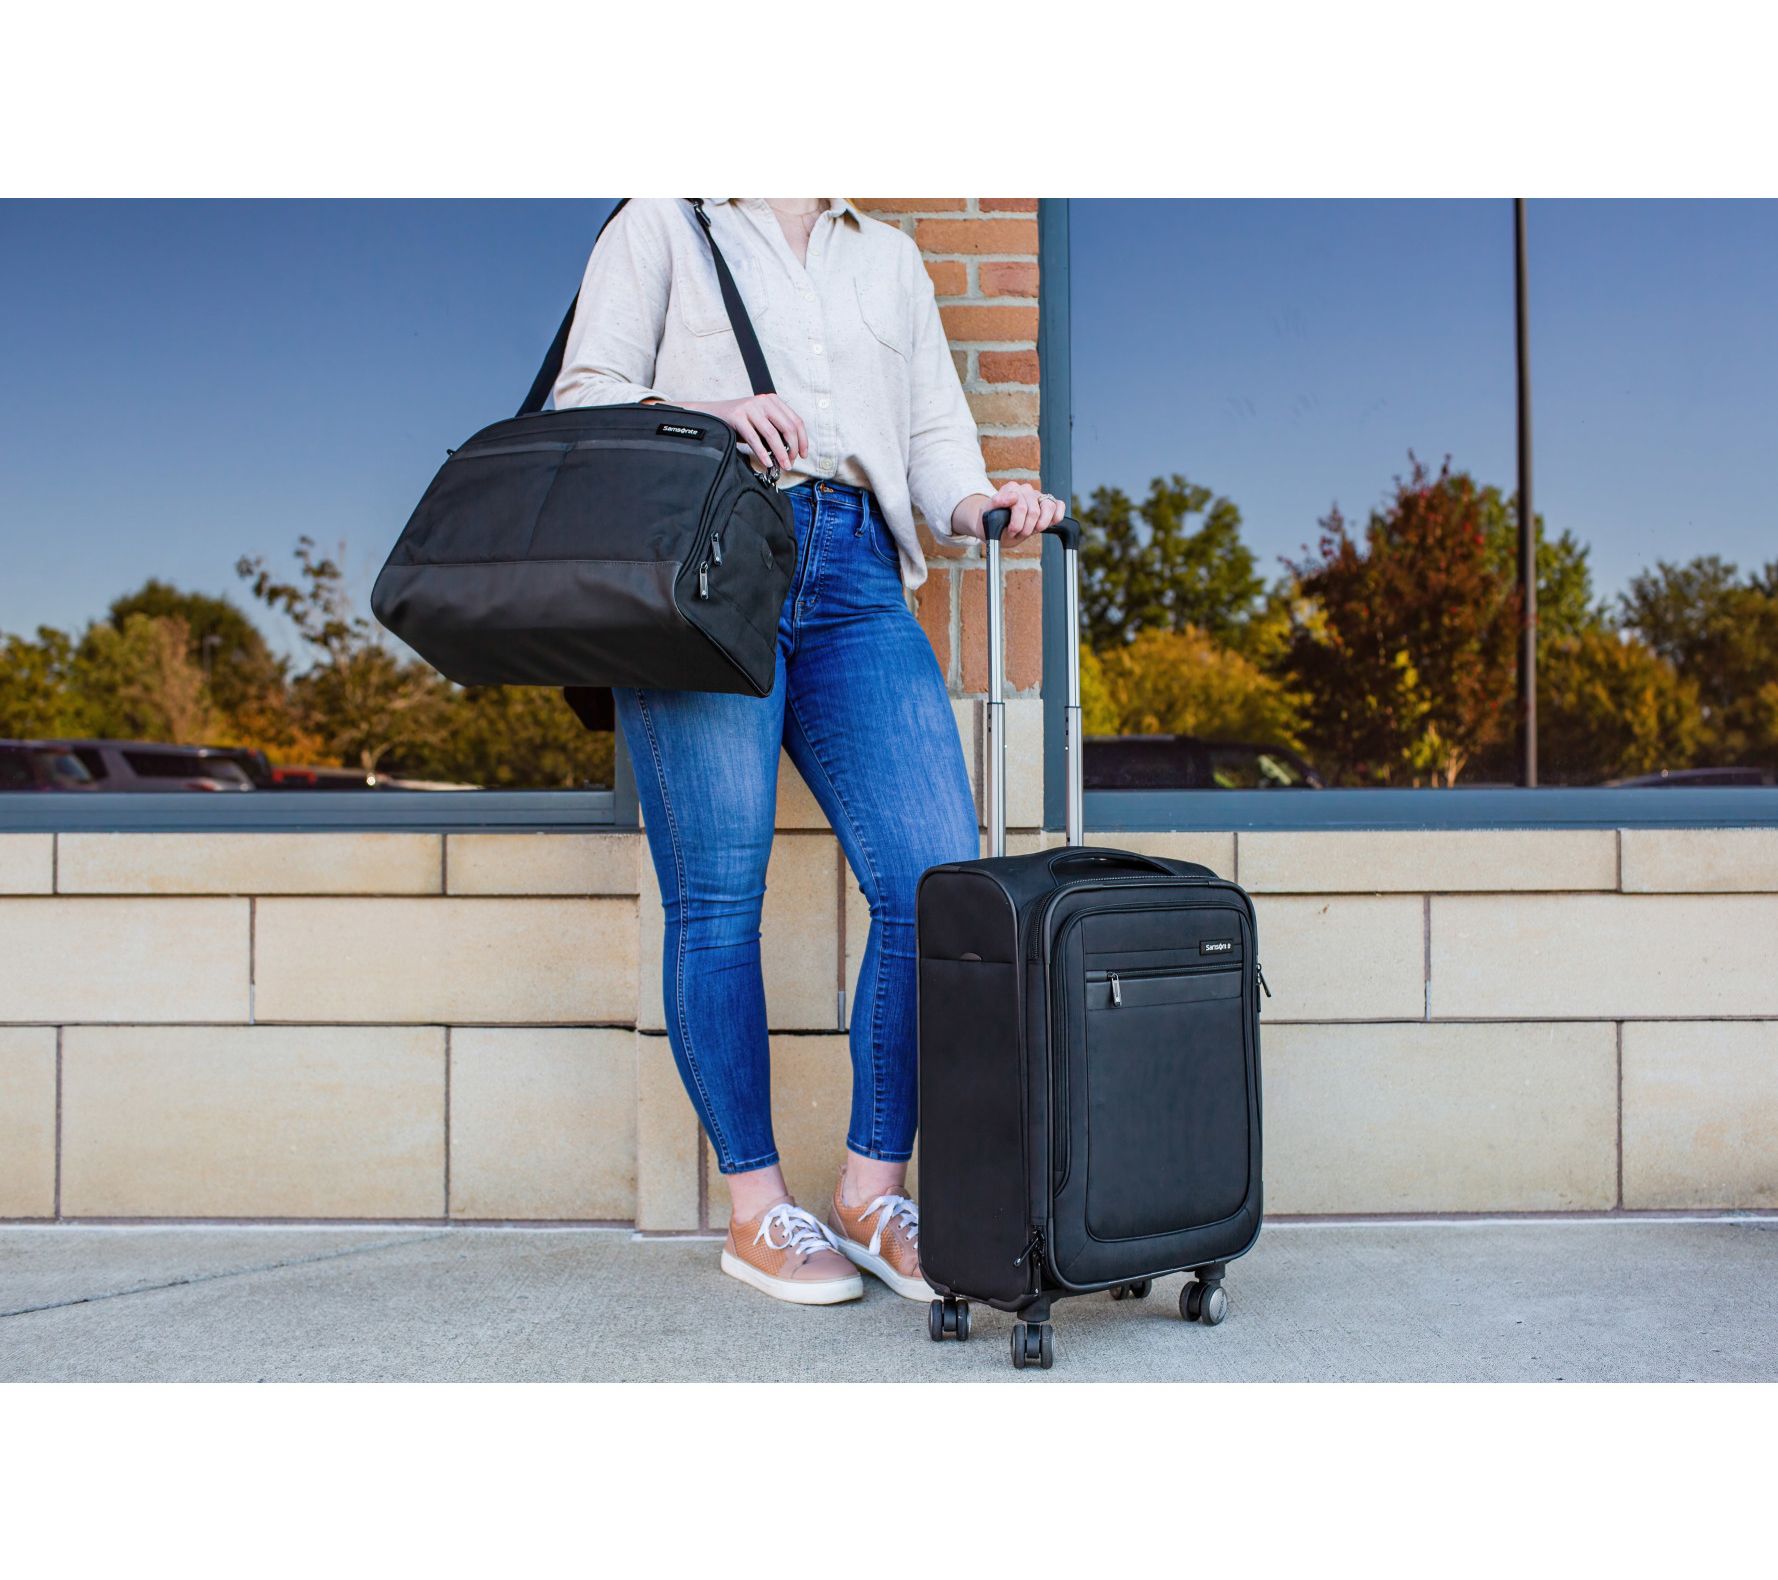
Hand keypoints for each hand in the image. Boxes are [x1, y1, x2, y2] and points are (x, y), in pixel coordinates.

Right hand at [681, 394, 808, 473]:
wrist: (711, 414)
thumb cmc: (738, 422)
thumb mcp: (760, 423)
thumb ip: (776, 432)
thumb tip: (790, 453)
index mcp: (773, 401)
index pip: (796, 421)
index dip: (803, 440)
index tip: (803, 454)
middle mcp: (764, 401)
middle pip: (788, 427)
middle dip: (793, 448)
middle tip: (791, 462)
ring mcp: (750, 407)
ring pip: (772, 434)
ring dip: (780, 453)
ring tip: (782, 465)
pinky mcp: (737, 415)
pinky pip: (754, 438)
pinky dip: (762, 452)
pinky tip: (766, 462)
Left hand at [953, 481, 1066, 542]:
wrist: (995, 526)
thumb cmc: (991, 521)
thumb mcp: (987, 514)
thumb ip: (996, 503)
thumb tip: (1013, 497)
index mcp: (1011, 489)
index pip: (1020, 506)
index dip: (1017, 523)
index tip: (1011, 531)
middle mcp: (1025, 490)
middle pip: (1033, 511)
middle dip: (1026, 528)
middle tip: (1017, 533)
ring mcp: (1037, 496)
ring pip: (1049, 507)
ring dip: (1040, 525)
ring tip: (1031, 530)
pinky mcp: (1047, 503)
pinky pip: (1058, 505)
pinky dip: (1056, 516)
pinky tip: (1046, 524)